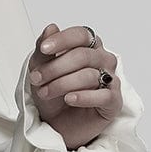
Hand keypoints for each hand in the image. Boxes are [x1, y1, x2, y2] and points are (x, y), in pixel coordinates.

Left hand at [28, 23, 121, 150]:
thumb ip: (45, 51)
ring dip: (61, 84)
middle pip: (82, 56)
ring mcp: (110, 80)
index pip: (81, 35)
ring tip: (45, 93)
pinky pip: (104, 95)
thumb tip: (51, 28)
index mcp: (88, 47)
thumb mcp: (40, 70)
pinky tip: (69, 99)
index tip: (43, 49)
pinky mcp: (114, 102)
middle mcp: (103, 60)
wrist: (55, 124)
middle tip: (37, 78)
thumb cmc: (52, 94)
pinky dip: (83, 97)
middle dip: (55, 68)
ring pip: (89, 75)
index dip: (62, 40)